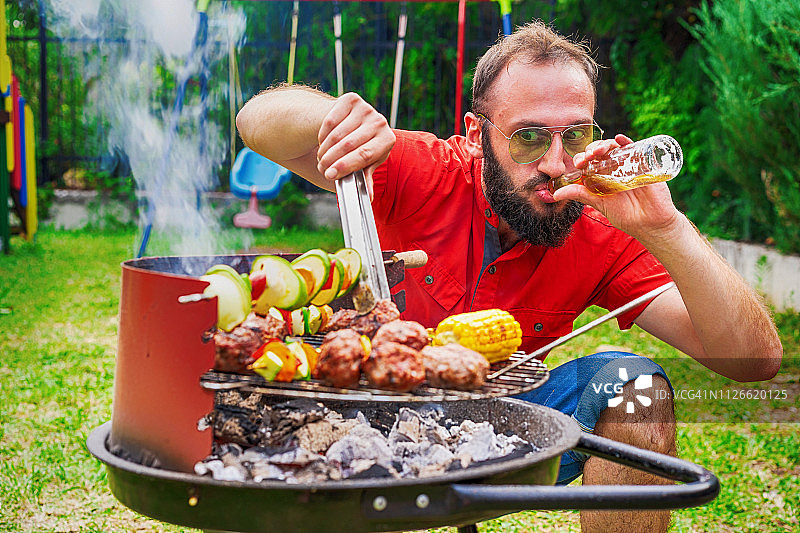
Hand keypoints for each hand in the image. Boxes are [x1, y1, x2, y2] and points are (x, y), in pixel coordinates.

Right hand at [316, 93, 395, 198]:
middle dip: (332, 160)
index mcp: (387, 140)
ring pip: (337, 134)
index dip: (345, 166)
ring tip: (322, 159)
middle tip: (322, 169)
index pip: (365, 155)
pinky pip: (330, 121)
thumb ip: (365, 178)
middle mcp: (380, 122)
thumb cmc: (360, 149)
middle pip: (350, 145)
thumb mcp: (365, 164)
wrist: (351, 124)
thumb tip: (369, 197)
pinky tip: (323, 142)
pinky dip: (322, 135)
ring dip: (325, 150)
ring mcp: (366, 108)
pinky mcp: (351, 99)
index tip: (330, 175)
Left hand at [552, 134, 681, 243]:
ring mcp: (628, 164)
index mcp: (601, 175)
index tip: (578, 165)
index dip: (581, 159)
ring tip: (598, 151)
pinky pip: (634, 148)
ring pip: (614, 147)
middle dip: (591, 150)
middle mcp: (613, 167)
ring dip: (604, 144)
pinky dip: (626, 141)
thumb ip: (579, 195)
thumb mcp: (599, 203)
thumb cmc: (625, 214)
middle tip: (587, 158)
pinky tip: (618, 139)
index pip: (588, 161)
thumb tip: (554, 194)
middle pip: (600, 151)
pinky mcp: (643, 163)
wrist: (650, 223)